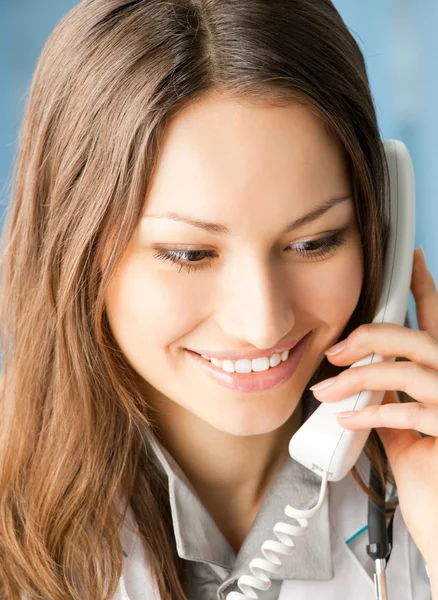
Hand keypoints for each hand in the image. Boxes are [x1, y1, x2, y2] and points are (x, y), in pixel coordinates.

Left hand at [309, 247, 437, 568]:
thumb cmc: (434, 489)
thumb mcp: (409, 435)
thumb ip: (392, 403)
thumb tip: (363, 385)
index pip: (436, 323)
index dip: (423, 289)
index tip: (411, 260)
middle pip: (418, 337)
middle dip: (371, 336)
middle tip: (335, 350)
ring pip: (408, 369)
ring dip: (358, 378)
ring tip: (326, 392)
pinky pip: (407, 412)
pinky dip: (370, 412)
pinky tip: (346, 419)